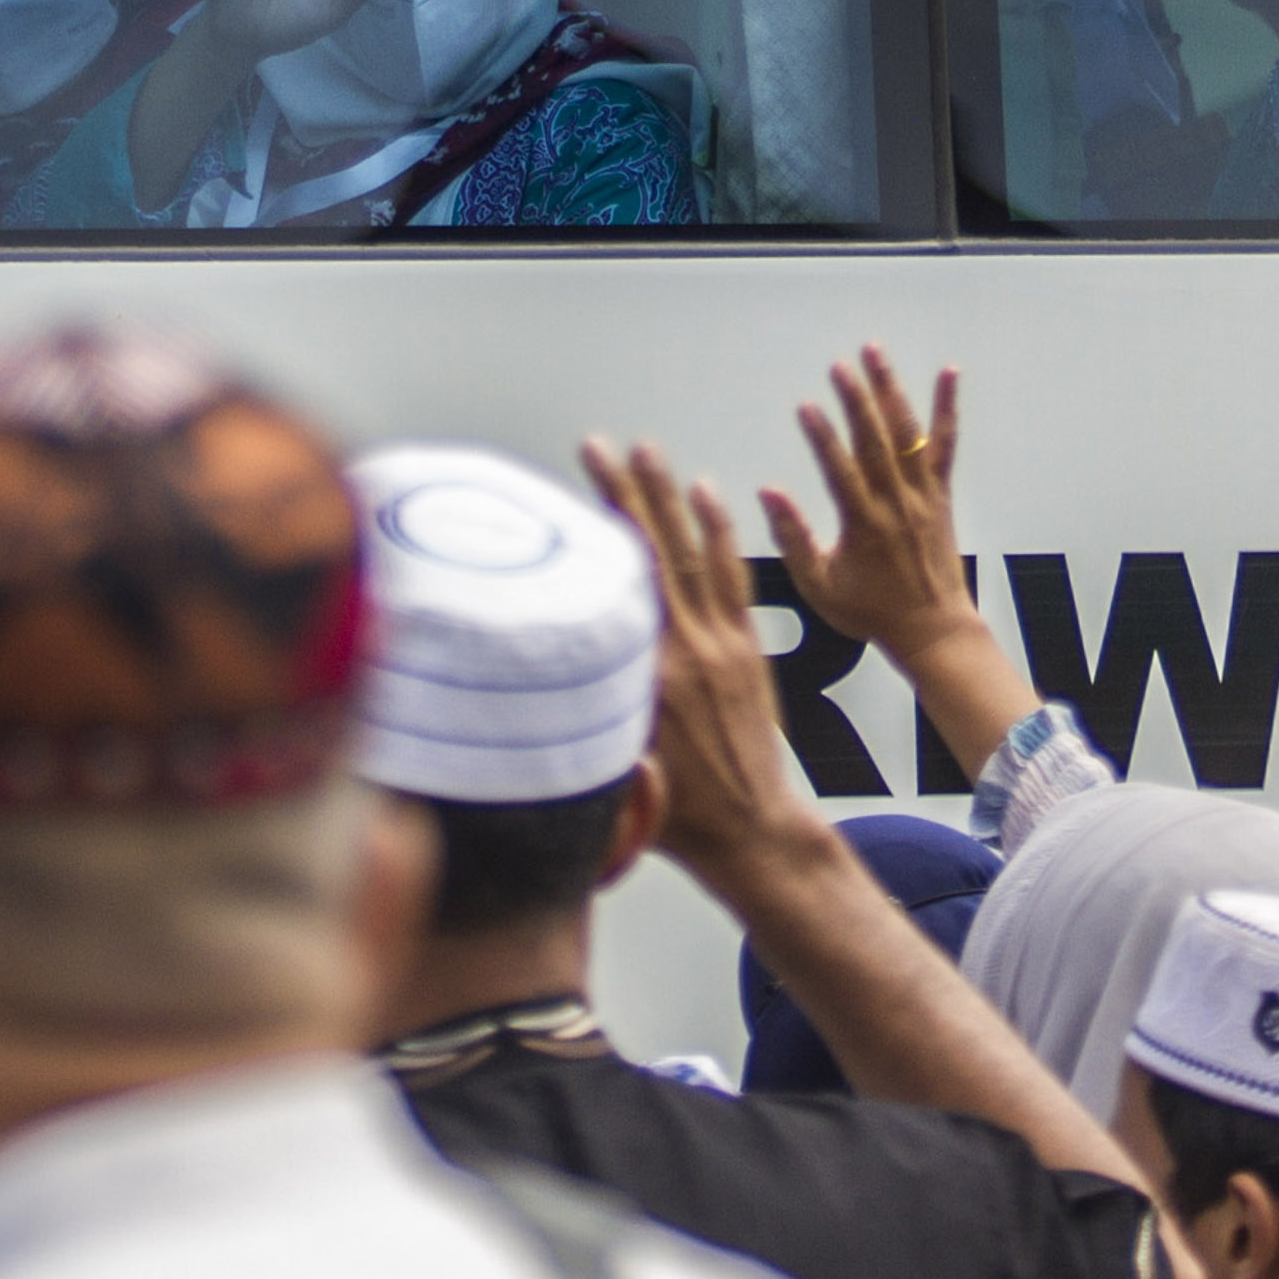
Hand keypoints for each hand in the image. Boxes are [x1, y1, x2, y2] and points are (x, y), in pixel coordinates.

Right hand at [582, 436, 809, 879]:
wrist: (751, 833)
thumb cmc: (674, 818)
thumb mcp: (609, 769)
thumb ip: (576, 718)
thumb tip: (526, 684)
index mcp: (642, 678)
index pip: (608, 587)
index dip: (587, 535)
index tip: (557, 495)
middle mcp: (681, 651)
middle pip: (646, 554)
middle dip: (622, 493)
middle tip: (600, 445)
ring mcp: (718, 646)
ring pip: (690, 554)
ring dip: (668, 497)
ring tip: (647, 451)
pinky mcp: (747, 650)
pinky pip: (733, 579)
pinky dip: (720, 533)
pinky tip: (706, 495)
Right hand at [764, 348, 972, 652]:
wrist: (932, 627)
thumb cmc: (870, 610)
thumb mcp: (819, 586)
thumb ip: (793, 538)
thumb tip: (769, 493)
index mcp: (864, 524)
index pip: (840, 470)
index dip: (822, 437)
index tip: (806, 406)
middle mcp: (896, 502)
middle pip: (875, 442)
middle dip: (856, 401)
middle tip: (840, 366)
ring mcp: (923, 494)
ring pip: (907, 434)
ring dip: (890, 391)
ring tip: (874, 354)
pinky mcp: (941, 494)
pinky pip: (946, 445)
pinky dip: (947, 408)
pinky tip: (948, 374)